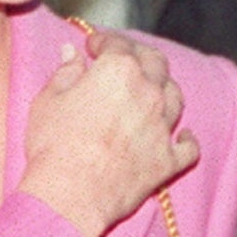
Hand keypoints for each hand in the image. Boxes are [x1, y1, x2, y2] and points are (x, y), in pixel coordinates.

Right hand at [21, 32, 198, 236]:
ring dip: (164, 88)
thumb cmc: (54, 146)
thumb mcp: (48, 100)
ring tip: (152, 89)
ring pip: (175, 97)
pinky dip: (187, 139)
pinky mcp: (168, 160)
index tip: (94, 45)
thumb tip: (71, 54)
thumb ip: (65, 73)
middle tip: (126, 57)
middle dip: (140, 55)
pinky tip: (183, 135)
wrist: (70, 195)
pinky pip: (189, 147)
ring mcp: (162, 127)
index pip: (118, 44)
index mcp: (119, 71)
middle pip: (156, 63)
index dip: (104, 41)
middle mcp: (148, 93)